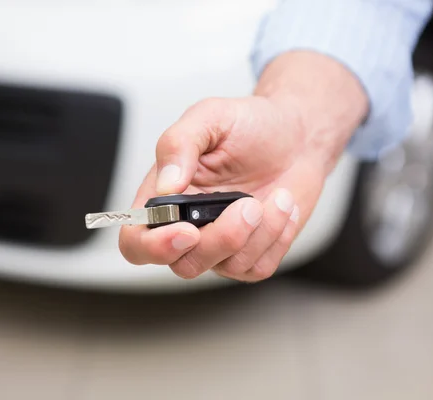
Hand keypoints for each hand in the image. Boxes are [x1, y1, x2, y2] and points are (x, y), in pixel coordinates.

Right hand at [119, 52, 367, 281]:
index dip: (153, 247)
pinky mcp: (252, 254)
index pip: (136, 241)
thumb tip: (165, 185)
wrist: (296, 134)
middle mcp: (188, 225)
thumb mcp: (210, 116)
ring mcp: (220, 243)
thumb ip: (179, 144)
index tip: (187, 230)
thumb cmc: (248, 124)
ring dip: (259, 232)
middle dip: (221, 239)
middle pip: (183, 264)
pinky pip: (258, 267)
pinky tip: (282, 207)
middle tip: (248, 206)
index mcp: (165, 197)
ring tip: (277, 196)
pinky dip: (277, 237)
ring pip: (226, 266)